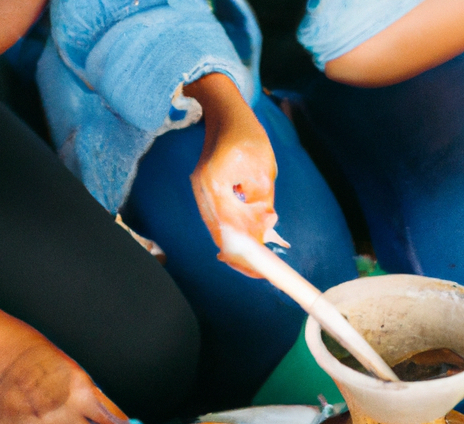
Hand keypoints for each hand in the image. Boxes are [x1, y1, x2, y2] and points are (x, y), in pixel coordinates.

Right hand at [183, 74, 280, 277]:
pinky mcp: (203, 194)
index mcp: (215, 183)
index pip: (230, 230)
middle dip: (241, 256)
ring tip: (258, 256)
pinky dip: (232, 233)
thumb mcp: (264, 168)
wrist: (224, 113)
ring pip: (218, 231)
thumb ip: (262, 202)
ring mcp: (199, 193)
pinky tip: (247, 238)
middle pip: (220, 236)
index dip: (246, 253)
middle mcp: (202, 191)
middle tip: (261, 270)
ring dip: (238, 245)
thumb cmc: (247, 134)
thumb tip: (263, 233)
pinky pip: (217, 222)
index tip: (261, 269)